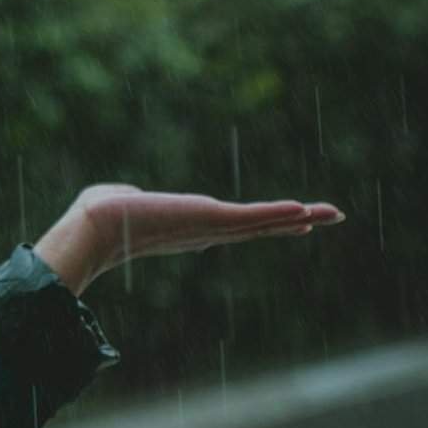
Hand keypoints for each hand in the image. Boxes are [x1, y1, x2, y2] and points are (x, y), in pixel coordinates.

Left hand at [73, 184, 345, 279]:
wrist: (94, 227)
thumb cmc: (97, 215)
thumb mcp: (122, 199)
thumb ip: (133, 195)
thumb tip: (128, 195)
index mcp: (190, 228)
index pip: (238, 225)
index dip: (268, 222)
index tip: (295, 222)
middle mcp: (206, 233)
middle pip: (261, 227)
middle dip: (297, 221)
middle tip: (330, 216)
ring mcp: (211, 228)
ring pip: (264, 223)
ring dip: (301, 216)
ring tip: (333, 213)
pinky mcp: (210, 219)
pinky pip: (253, 217)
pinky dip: (279, 213)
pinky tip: (306, 211)